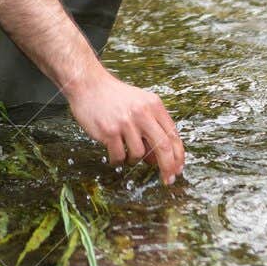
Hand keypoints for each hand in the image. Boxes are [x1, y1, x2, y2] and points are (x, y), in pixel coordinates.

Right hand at [67, 70, 184, 183]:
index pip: (173, 135)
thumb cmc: (115, 97)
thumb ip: (152, 128)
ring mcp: (126, 122)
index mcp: (154, 105)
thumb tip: (157, 159)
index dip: (178, 156)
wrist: (89, 85)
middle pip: (163, 147)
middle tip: (167, 180)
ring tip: (125, 150)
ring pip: (139, 154)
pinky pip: (120, 156)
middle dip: (168, 167)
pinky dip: (118, 160)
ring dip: (133, 159)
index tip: (177, 170)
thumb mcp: (140, 104)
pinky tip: (113, 152)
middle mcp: (142, 113)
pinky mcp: (109, 131)